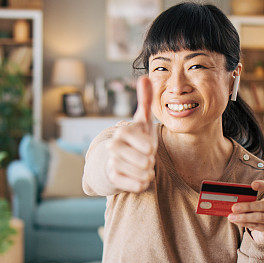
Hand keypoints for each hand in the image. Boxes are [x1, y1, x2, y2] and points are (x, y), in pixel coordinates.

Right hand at [104, 76, 156, 192]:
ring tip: (143, 167)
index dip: (150, 147)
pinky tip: (139, 177)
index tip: (149, 147)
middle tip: (146, 157)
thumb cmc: (136, 138)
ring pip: (142, 173)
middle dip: (151, 161)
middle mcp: (114, 147)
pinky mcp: (114, 178)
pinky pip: (137, 185)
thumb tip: (145, 77)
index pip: (145, 144)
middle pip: (145, 160)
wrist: (121, 158)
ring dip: (148, 172)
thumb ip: (145, 100)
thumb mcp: (142, 120)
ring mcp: (113, 162)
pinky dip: (142, 183)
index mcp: (123, 132)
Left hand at [228, 180, 263, 244]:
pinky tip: (237, 222)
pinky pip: (258, 226)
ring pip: (260, 217)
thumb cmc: (260, 211)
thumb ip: (248, 200)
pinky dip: (245, 223)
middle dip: (247, 206)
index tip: (253, 184)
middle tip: (234, 207)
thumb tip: (233, 200)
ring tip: (232, 217)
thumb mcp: (257, 204)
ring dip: (244, 217)